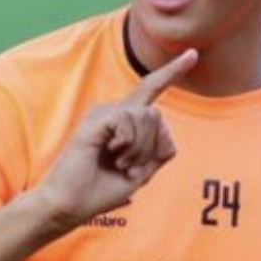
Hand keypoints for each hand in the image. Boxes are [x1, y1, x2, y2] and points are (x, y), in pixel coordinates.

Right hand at [36, 49, 197, 232]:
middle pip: (157, 115)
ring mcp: (104, 113)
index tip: (192, 54)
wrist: (69, 206)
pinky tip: (112, 154)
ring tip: (119, 163)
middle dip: (151, 147)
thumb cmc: (100, 190)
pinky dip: (128, 144)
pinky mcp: (96, 119)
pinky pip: (129, 120)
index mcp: (126, 121)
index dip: (172, 72)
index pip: (151, 89)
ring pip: (147, 117)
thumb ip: (159, 151)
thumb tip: (166, 127)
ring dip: (140, 149)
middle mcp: (115, 112)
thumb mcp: (142, 173)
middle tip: (129, 167)